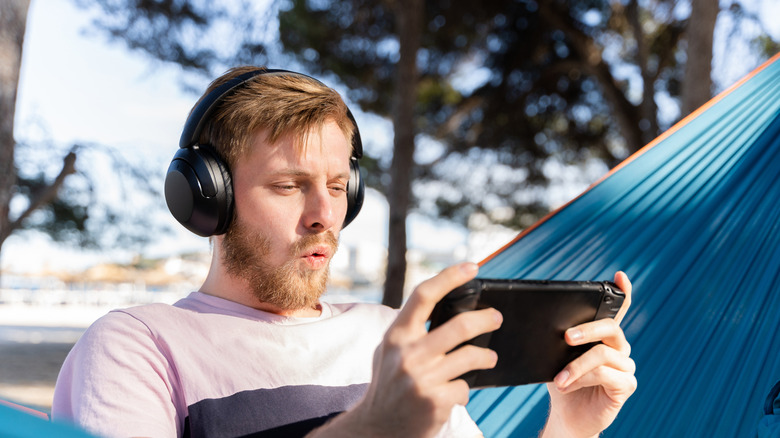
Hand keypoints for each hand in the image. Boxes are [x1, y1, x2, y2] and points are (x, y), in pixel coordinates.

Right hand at [310, 263, 500, 436]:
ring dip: (486, 356)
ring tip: (489, 357)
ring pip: (471, 356)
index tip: (472, 267)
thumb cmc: (388, 384)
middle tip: (496, 318)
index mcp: (396, 335)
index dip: (449, 277)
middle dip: (486, 319)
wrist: (376, 429)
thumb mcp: (389, 351)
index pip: (424, 295)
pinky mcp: (436, 402)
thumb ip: (411, 330)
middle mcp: (408, 354)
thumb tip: (450, 307)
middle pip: (459, 325)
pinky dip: (462, 390)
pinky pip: (464, 388)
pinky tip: (454, 394)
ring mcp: (422, 379)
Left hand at [542, 271, 636, 437]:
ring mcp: (625, 366)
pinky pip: (605, 374)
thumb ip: (556, 339)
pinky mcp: (626, 385)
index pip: (618, 310)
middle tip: (565, 337)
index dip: (622, 292)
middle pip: (610, 327)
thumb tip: (539, 323)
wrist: (567, 417)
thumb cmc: (562, 382)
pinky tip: (567, 385)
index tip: (619, 276)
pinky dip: (582, 379)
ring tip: (558, 379)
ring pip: (602, 353)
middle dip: (586, 329)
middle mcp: (619, 347)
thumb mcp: (554, 356)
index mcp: (603, 336)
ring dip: (576, 366)